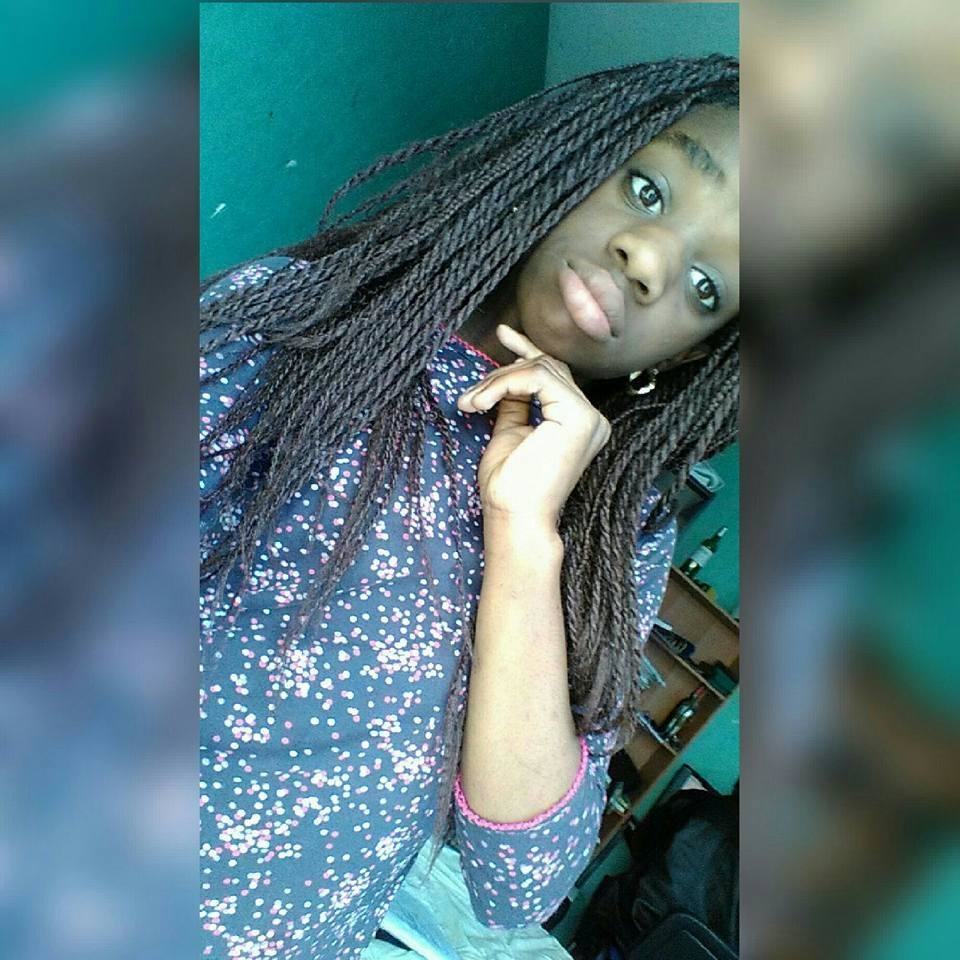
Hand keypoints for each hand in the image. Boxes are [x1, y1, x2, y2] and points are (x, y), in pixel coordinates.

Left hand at [456, 325, 610, 527]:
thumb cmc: (510, 488)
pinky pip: (537, 377)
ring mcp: (588, 417)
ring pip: (540, 369)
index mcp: (578, 423)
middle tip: (470, 396)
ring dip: (496, 381)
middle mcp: (591, 418)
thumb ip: (514, 404)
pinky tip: (481, 403)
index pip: (555, 374)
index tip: (503, 334)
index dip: (528, 350)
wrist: (515, 517)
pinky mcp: (578, 417)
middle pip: (546, 368)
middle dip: (501, 373)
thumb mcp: (509, 433)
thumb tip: (505, 378)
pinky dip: (504, 384)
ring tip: (470, 403)